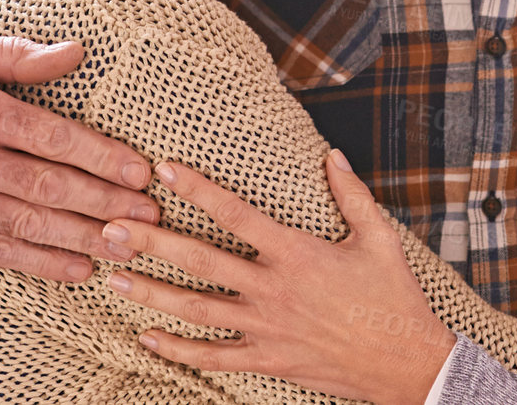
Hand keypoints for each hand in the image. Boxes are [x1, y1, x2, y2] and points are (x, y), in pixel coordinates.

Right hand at [0, 29, 156, 281]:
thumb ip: (18, 54)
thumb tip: (78, 51)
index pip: (51, 137)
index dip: (101, 156)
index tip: (142, 172)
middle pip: (46, 186)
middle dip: (104, 204)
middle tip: (152, 219)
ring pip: (26, 225)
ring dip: (83, 239)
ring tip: (129, 248)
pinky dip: (40, 263)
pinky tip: (79, 269)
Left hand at [103, 152, 454, 404]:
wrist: (406, 362)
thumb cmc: (394, 296)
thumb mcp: (379, 237)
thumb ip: (352, 194)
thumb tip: (331, 154)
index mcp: (296, 253)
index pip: (235, 215)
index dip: (198, 190)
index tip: (163, 169)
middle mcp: (273, 289)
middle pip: (200, 261)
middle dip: (152, 242)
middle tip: (111, 227)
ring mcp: (266, 328)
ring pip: (196, 309)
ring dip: (151, 292)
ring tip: (113, 276)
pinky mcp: (267, 359)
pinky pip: (212, 356)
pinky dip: (177, 349)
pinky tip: (146, 337)